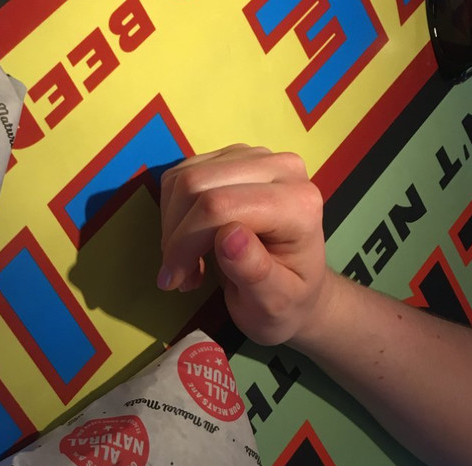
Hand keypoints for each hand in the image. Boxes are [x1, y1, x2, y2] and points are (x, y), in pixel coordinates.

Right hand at [157, 145, 333, 345]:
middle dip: (175, 235)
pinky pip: (182, 175)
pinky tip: (189, 242)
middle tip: (179, 277)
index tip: (176, 281)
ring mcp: (256, 157)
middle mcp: (282, 168)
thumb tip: (228, 236)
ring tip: (187, 264)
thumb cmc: (287, 300)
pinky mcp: (234, 157)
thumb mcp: (274, 301)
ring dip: (172, 226)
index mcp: (298, 204)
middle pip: (196, 184)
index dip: (186, 243)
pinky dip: (174, 213)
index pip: (220, 205)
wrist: (297, 286)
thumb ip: (255, 271)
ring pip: (184, 177)